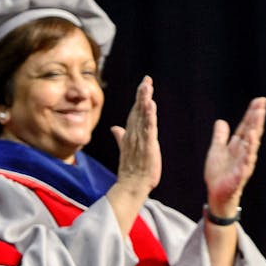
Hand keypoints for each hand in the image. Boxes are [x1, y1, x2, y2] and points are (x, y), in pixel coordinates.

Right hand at [110, 75, 160, 195]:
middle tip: (147, 79)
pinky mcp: (147, 146)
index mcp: (131, 134)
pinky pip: (148, 128)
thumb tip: (115, 127)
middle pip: (138, 110)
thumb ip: (121, 137)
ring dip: (144, 101)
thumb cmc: (132, 169)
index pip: (135, 111)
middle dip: (142, 94)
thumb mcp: (127, 149)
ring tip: (147, 87)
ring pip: (142, 116)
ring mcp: (139, 139)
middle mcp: (134, 134)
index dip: (140, 97)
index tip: (145, 82)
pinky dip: (149, 117)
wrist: (131, 186)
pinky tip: (151, 105)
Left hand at [204, 97, 265, 218]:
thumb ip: (220, 137)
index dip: (252, 113)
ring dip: (256, 129)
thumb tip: (221, 122)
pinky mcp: (241, 173)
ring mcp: (245, 162)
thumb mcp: (217, 150)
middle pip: (253, 131)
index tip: (259, 100)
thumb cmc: (219, 174)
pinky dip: (249, 149)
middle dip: (257, 117)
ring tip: (258, 116)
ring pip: (252, 143)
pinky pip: (246, 159)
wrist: (217, 194)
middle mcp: (245, 152)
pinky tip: (252, 139)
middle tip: (262, 103)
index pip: (247, 126)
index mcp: (239, 145)